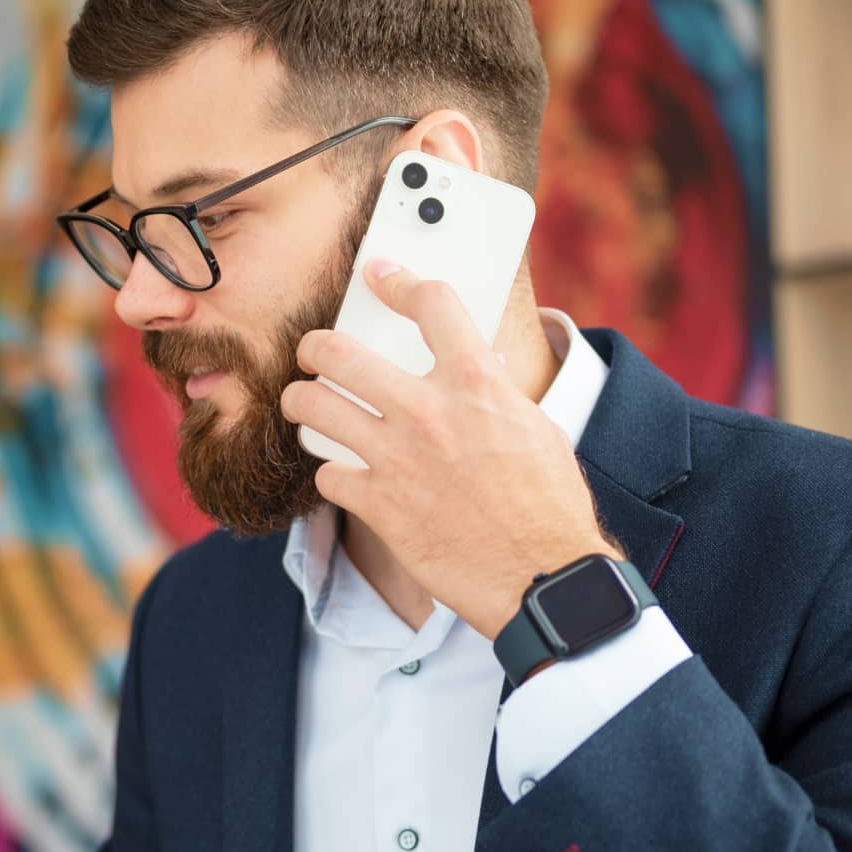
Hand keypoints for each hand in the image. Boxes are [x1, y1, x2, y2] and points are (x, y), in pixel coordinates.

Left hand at [279, 259, 626, 640]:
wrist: (542, 576)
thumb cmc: (549, 505)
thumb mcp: (536, 428)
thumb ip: (497, 393)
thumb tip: (483, 367)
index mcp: (476, 382)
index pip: (429, 304)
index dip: (398, 280)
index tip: (380, 275)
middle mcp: (428, 411)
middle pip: (337, 351)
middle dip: (314, 347)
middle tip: (312, 353)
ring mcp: (396, 458)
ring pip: (312, 407)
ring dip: (302, 403)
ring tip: (306, 406)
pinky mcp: (379, 505)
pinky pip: (327, 474)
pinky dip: (334, 473)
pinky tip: (345, 476)